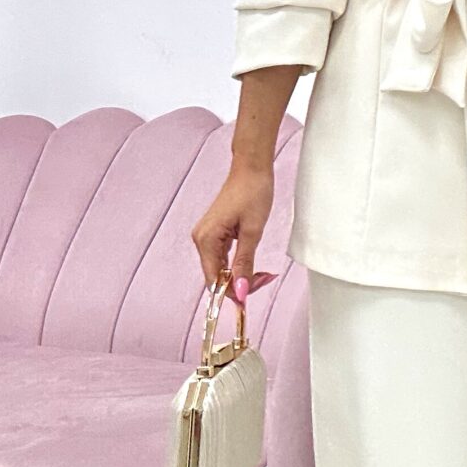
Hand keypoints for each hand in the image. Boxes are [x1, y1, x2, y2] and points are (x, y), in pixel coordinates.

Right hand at [191, 160, 279, 297]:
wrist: (252, 168)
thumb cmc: (253, 193)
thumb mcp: (253, 231)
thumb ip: (245, 263)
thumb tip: (240, 291)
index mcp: (206, 240)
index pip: (214, 280)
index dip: (231, 293)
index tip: (250, 298)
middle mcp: (201, 239)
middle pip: (217, 276)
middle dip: (239, 283)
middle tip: (265, 279)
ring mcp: (207, 236)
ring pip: (222, 268)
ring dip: (241, 275)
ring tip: (264, 274)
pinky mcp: (216, 232)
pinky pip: (224, 257)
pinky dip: (238, 264)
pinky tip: (253, 266)